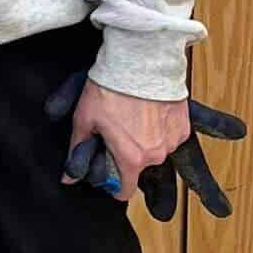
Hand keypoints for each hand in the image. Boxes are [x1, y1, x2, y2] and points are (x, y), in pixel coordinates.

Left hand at [46, 71, 242, 219]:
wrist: (140, 61)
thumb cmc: (110, 89)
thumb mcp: (84, 119)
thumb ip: (77, 151)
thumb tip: (68, 177)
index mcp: (131, 159)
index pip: (125, 190)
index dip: (112, 184)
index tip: (106, 171)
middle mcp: (156, 155)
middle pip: (139, 168)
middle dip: (126, 157)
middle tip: (114, 133)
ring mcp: (173, 141)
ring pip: (155, 152)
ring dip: (144, 143)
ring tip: (130, 119)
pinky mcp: (184, 126)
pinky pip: (169, 137)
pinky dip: (158, 130)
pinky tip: (146, 114)